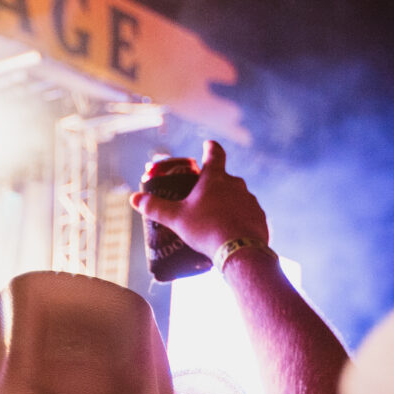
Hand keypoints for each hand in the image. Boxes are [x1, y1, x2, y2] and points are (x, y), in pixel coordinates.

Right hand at [130, 140, 269, 257]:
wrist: (240, 249)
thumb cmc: (206, 229)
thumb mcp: (176, 218)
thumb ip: (155, 207)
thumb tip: (134, 198)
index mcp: (215, 179)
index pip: (215, 154)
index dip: (210, 148)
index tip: (208, 144)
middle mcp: (236, 185)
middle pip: (224, 178)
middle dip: (214, 183)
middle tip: (202, 195)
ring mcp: (250, 200)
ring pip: (237, 196)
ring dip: (227, 202)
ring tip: (214, 218)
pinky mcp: (259, 216)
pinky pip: (246, 213)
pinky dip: (238, 218)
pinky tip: (230, 230)